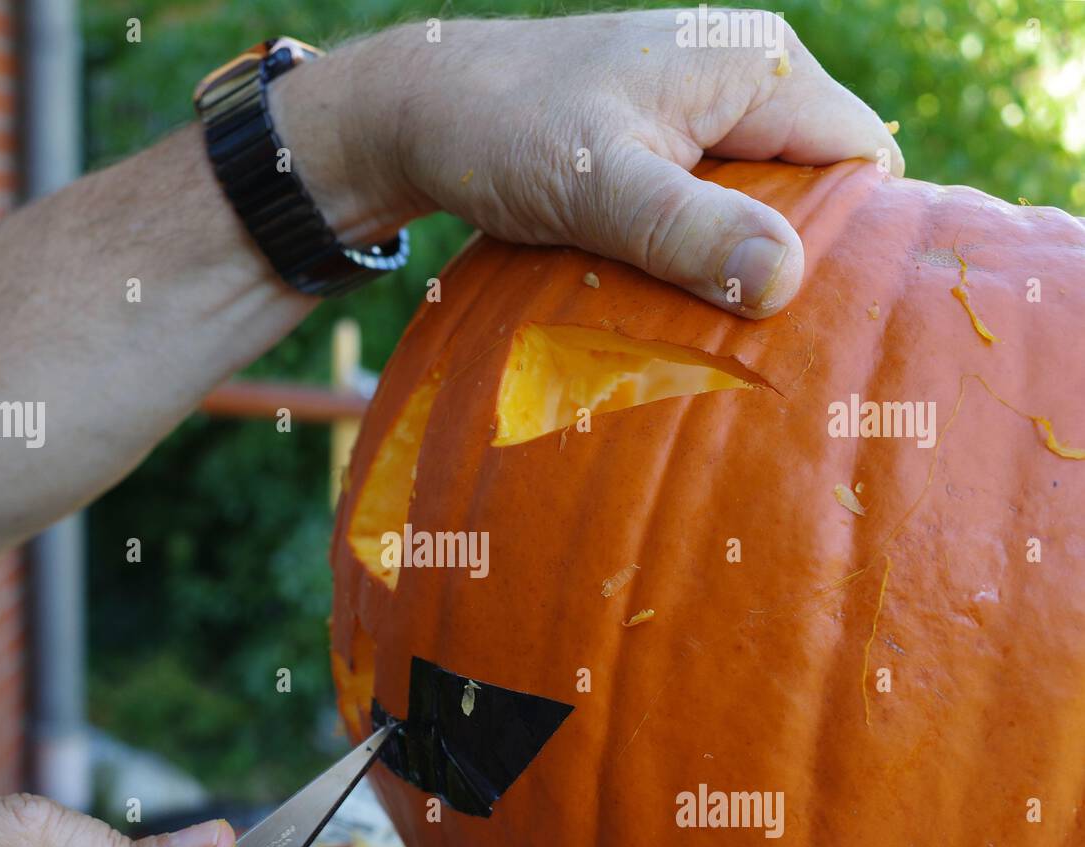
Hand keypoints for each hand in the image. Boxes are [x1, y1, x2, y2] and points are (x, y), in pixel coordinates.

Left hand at [275, 11, 903, 315]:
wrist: (422, 112)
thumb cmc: (501, 131)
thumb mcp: (595, 184)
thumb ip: (686, 228)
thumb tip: (784, 282)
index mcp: (753, 65)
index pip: (860, 156)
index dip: (861, 236)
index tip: (833, 320)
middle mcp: (741, 79)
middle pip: (819, 182)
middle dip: (805, 259)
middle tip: (781, 345)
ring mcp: (703, 114)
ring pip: (765, 202)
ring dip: (747, 265)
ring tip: (734, 337)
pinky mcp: (666, 148)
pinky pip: (714, 209)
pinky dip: (706, 256)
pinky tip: (688, 306)